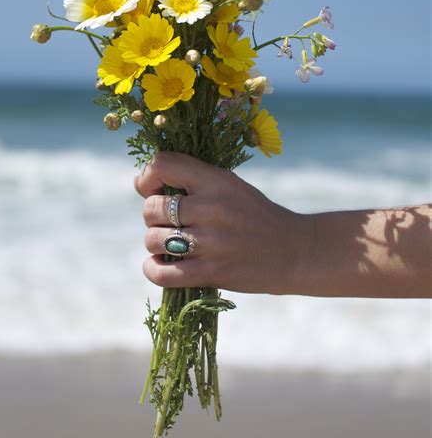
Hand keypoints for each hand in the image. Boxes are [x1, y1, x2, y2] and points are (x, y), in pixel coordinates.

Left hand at [134, 152, 311, 293]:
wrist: (295, 251)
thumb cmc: (256, 216)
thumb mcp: (231, 185)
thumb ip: (192, 179)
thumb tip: (141, 182)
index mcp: (216, 180)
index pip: (162, 164)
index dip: (147, 176)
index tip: (152, 189)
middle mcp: (212, 207)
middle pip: (151, 207)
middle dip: (152, 216)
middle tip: (169, 222)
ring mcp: (211, 242)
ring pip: (152, 239)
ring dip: (155, 243)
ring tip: (171, 244)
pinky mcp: (211, 272)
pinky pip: (161, 272)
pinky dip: (153, 269)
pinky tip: (161, 264)